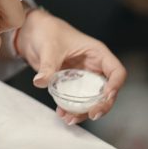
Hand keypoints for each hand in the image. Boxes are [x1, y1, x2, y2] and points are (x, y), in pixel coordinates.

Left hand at [17, 8, 126, 124]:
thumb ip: (47, 66)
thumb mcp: (49, 47)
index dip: (115, 86)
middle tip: (90, 114)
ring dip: (84, 111)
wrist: (31, 31)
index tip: (105, 97)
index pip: (116, 71)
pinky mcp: (71, 83)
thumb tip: (41, 81)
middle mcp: (93, 66)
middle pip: (107, 90)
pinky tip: (62, 113)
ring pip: (92, 99)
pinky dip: (72, 108)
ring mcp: (82, 76)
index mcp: (96, 53)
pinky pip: (76, 99)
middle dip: (101, 105)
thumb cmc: (46, 30)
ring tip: (70, 118)